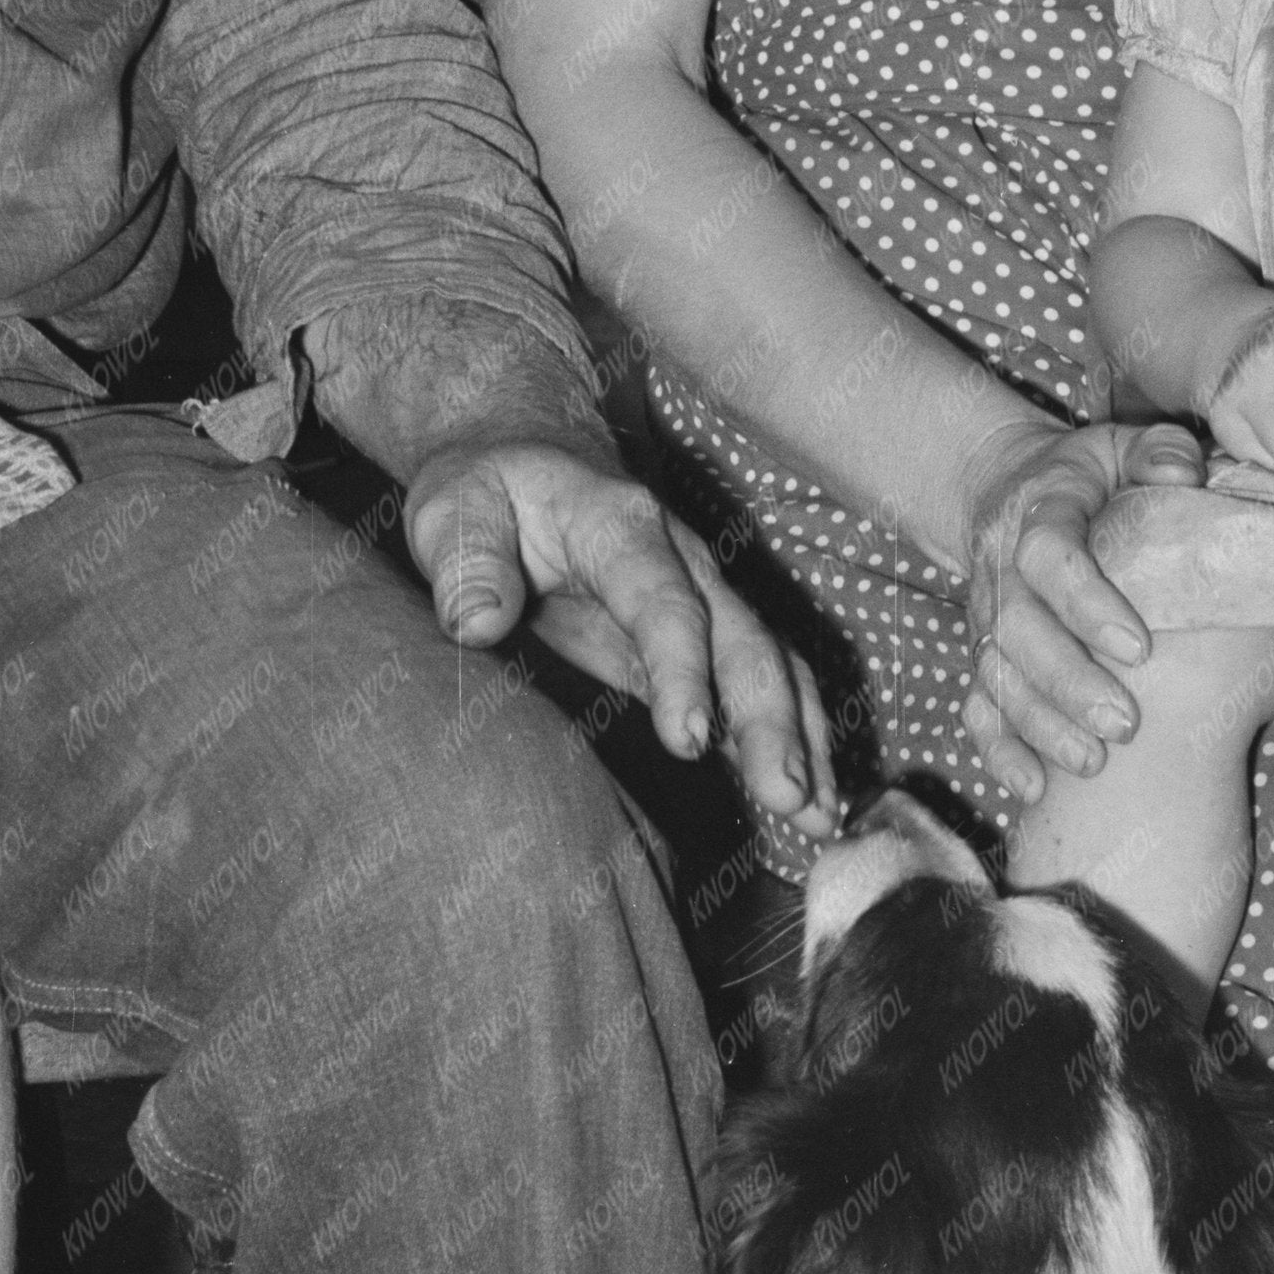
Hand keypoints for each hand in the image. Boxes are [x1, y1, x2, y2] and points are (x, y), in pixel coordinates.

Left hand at [402, 437, 829, 819]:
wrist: (527, 456)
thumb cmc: (487, 490)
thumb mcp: (454, 508)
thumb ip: (466, 563)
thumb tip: (480, 624)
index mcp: (622, 527)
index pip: (664, 602)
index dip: (683, 671)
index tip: (691, 741)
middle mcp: (683, 561)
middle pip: (743, 640)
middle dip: (770, 720)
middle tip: (788, 798)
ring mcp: (702, 599)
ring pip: (770, 665)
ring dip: (800, 738)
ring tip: (818, 818)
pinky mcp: (700, 640)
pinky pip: (761, 687)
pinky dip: (794, 740)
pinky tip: (811, 804)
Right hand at [956, 418, 1206, 806]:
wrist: (1001, 487)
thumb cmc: (1086, 473)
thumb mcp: (1119, 444)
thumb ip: (1157, 450)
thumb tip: (1183, 473)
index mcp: (1038, 513)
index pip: (1049, 556)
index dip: (1086, 602)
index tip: (1140, 646)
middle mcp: (1000, 569)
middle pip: (1017, 630)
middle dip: (1067, 682)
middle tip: (1125, 724)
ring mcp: (984, 617)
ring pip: (996, 675)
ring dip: (1040, 724)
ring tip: (1094, 762)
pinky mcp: (981, 655)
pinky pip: (976, 706)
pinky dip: (999, 749)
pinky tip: (1036, 788)